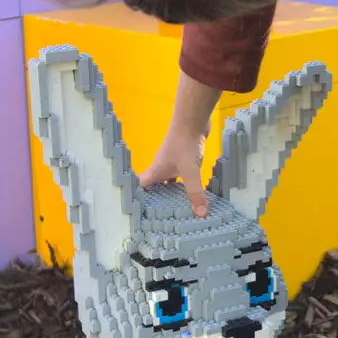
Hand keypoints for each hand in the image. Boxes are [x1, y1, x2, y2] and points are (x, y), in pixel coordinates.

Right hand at [139, 71, 220, 217]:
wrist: (193, 119)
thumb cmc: (184, 143)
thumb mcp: (190, 171)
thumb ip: (194, 192)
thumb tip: (200, 214)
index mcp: (155, 171)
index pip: (139, 187)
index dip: (136, 199)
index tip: (137, 214)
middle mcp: (161, 168)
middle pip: (154, 187)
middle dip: (156, 201)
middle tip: (160, 218)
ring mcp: (172, 162)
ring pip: (168, 182)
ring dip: (171, 194)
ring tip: (177, 211)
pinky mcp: (183, 159)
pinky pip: (181, 176)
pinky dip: (184, 185)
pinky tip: (192, 192)